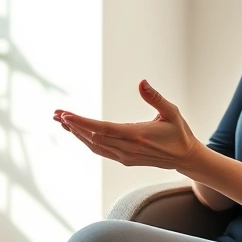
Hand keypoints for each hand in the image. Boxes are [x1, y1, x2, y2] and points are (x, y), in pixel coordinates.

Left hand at [53, 80, 203, 171]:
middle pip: (93, 137)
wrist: (185, 158)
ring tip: (61, 121)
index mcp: (137, 135)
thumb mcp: (172, 112)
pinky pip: (100, 150)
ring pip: (94, 145)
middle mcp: (127, 148)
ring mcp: (125, 156)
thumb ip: (155, 97)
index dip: (82, 123)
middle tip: (55, 114)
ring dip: (76, 133)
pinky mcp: (124, 159)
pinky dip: (85, 140)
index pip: (102, 129)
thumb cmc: (179, 132)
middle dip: (72, 125)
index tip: (66, 116)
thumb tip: (141, 82)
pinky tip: (77, 132)